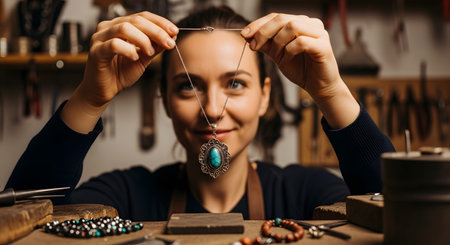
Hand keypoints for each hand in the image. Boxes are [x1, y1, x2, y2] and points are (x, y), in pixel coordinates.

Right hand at [62, 12, 177, 133]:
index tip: (174, 31)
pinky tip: (135, 57)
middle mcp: (109, 27)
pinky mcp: (96, 51)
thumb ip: (156, 46)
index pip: (142, 16)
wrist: (105, 91)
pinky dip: (128, 50)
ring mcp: (100, 38)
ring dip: (143, 40)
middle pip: (136, 20)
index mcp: (120, 25)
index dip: (160, 22)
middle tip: (169, 42)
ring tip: (150, 52)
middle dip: (156, 31)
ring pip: (124, 28)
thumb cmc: (120, 73)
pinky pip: (113, 44)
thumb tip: (172, 36)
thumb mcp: (144, 58)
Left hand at [241, 13, 358, 128]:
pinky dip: (289, 50)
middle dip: (263, 32)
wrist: (318, 87)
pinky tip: (287, 59)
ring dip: (278, 42)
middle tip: (254, 45)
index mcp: (300, 22)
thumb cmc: (301, 70)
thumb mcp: (278, 55)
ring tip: (276, 55)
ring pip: (292, 26)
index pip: (276, 16)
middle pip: (282, 18)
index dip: (258, 24)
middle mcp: (311, 24)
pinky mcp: (323, 46)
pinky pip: (301, 42)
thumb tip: (247, 35)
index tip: (244, 34)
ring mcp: (319, 33)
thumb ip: (266, 44)